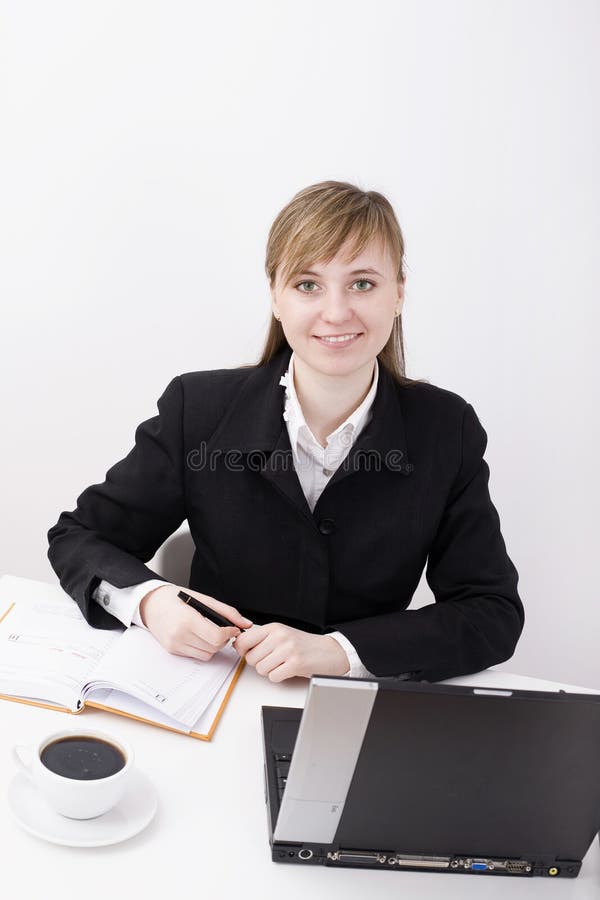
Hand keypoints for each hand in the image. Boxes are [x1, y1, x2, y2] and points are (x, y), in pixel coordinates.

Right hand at [140, 584, 252, 660]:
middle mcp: (179, 635)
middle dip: (223, 639)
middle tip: (222, 629)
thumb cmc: (175, 598)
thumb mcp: (203, 599)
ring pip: (207, 655)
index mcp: (188, 620)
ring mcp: (174, 645)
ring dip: (213, 646)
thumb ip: (227, 612)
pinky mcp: (172, 650)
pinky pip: (196, 655)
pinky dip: (202, 648)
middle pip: (214, 648)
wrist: (150, 603)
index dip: (230, 633)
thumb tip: (246, 623)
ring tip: (209, 631)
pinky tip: (198, 635)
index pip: (217, 637)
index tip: (233, 628)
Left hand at [232, 622, 349, 681]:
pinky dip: (279, 677)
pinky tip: (288, 670)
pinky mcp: (295, 664)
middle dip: (259, 663)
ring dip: (270, 671)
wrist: (329, 651)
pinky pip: (273, 677)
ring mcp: (288, 649)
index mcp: (274, 627)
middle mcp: (280, 636)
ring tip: (282, 664)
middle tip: (272, 660)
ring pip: (261, 669)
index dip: (243, 650)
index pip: (244, 639)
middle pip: (251, 658)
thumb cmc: (304, 645)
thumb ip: (262, 638)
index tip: (248, 652)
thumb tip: (239, 644)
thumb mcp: (282, 634)